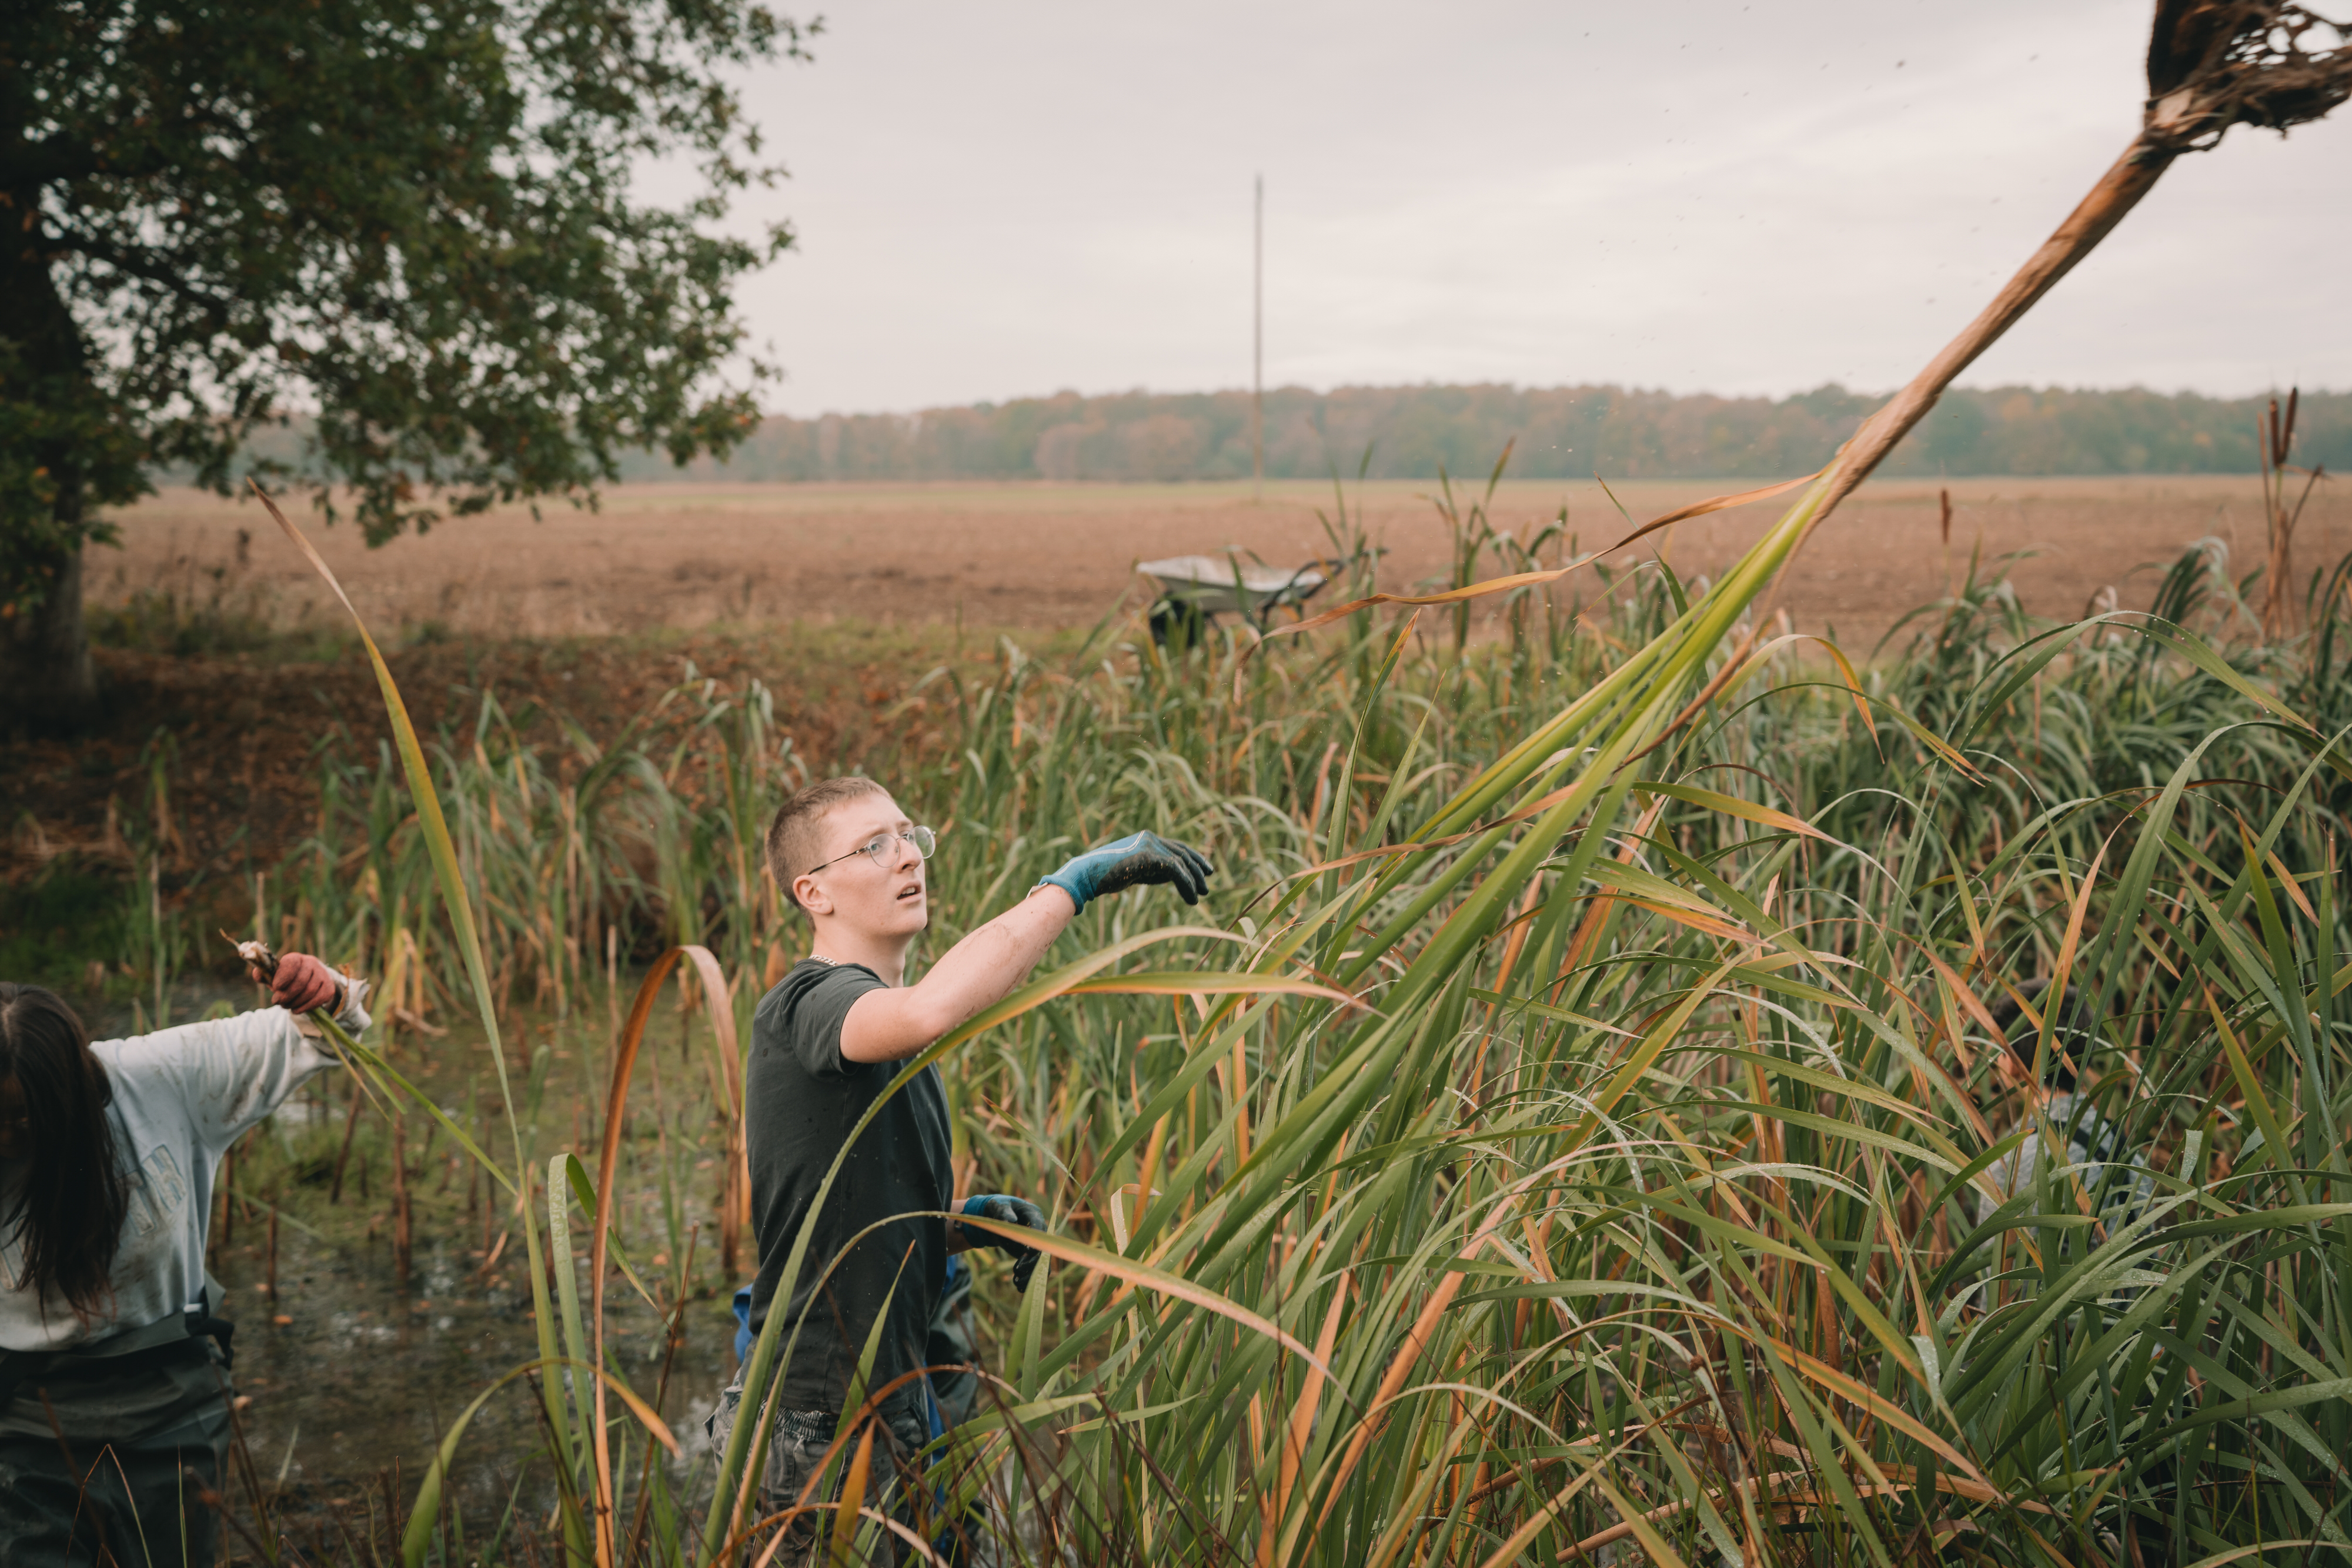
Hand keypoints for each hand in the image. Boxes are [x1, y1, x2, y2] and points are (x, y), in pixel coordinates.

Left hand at [260, 952, 341, 1014]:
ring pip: (310, 991)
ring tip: (286, 1005)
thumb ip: (263, 975)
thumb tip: (258, 974)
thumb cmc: (286, 978)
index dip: (283, 976)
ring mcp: (323, 974)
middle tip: (277, 1001)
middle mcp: (311, 963)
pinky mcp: (329, 987)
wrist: (309, 980)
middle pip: (301, 981)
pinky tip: (297, 1009)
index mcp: (295, 958)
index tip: (276, 987)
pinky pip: (320, 999)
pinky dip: (306, 1007)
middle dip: (287, 995)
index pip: (291, 963)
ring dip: (295, 1002)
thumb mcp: (273, 975)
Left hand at [958, 1194, 1047, 1291]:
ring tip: (1016, 1282)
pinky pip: (1034, 1269)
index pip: (1039, 1228)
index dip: (1036, 1241)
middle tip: (1017, 1269)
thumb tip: (1010, 1221)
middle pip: (1043, 1249)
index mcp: (1033, 1214)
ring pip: (1041, 1263)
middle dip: (1032, 1262)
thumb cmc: (997, 1208)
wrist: (996, 1217)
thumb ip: (1003, 1212)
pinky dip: (1028, 1279)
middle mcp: (1038, 1230)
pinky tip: (1018, 1287)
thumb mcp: (997, 1206)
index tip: (1027, 1251)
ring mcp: (1036, 1243)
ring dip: (1031, 1274)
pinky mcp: (1030, 1254)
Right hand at [1038, 831, 1212, 913]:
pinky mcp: (1150, 857)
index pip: (1177, 846)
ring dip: (1194, 880)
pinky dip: (1186, 886)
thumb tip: (1172, 877)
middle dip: (1198, 866)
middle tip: (1208, 881)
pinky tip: (1192, 899)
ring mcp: (1151, 845)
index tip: (1204, 869)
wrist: (1087, 874)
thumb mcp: (1134, 871)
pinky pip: (1176, 872)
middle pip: (1183, 852)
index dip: (1192, 858)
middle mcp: (1151, 838)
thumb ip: (1152, 870)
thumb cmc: (1105, 875)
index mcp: (1147, 838)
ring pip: (1182, 862)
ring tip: (1202, 895)